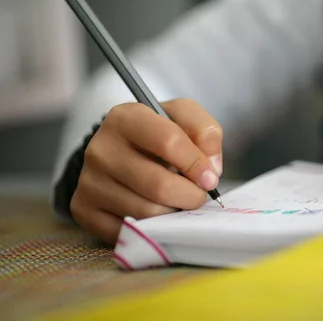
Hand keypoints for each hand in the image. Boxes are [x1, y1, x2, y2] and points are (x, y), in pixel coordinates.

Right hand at [71, 98, 222, 243]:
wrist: (121, 152)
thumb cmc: (159, 134)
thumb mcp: (184, 118)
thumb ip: (206, 132)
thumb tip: (211, 168)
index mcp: (125, 118)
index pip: (168, 141)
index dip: (196, 164)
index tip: (210, 178)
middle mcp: (100, 148)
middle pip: (158, 184)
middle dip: (190, 196)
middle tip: (198, 196)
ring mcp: (89, 180)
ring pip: (146, 212)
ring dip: (173, 213)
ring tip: (177, 201)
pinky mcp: (84, 209)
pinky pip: (129, 231)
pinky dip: (151, 228)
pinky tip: (157, 213)